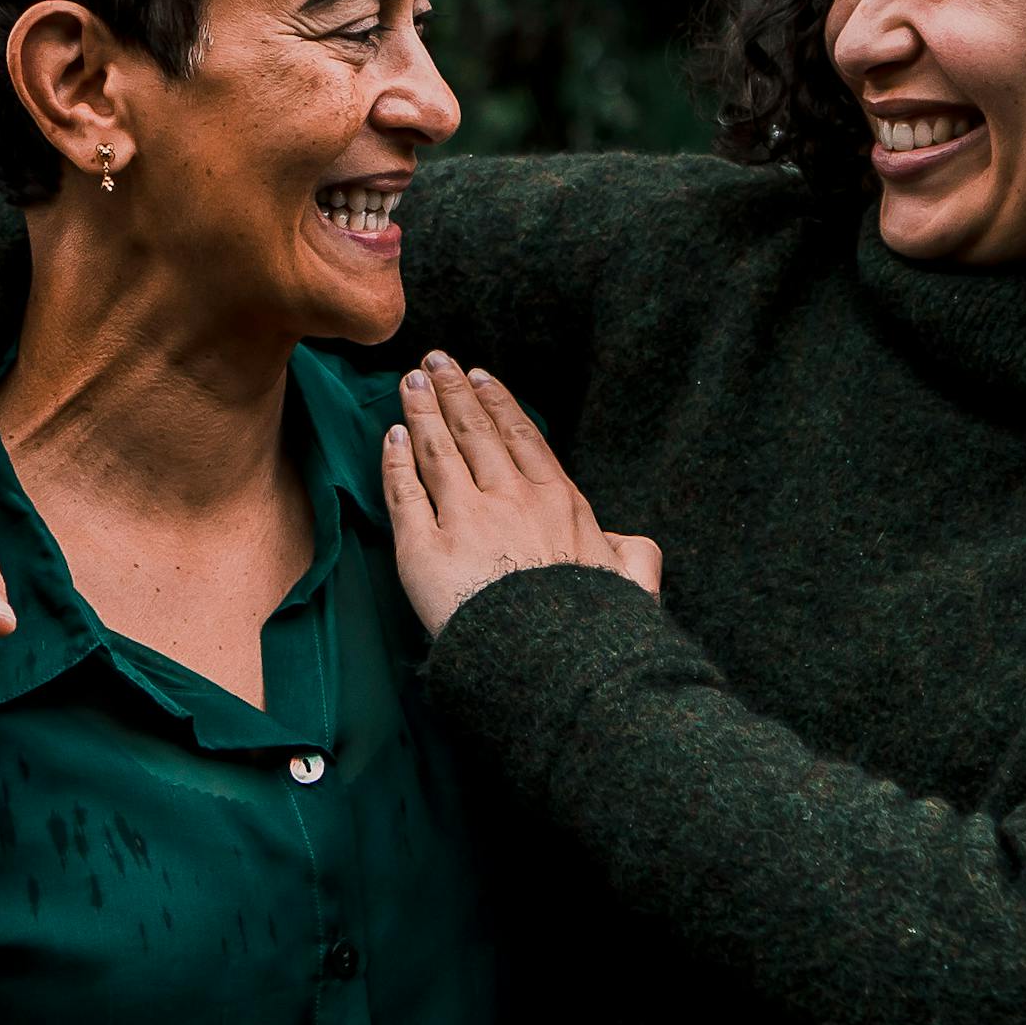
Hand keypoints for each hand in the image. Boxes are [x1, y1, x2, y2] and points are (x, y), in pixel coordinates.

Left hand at [381, 353, 662, 633]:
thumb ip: (636, 556)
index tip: (481, 377)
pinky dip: (395, 461)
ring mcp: (466, 519)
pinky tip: (389, 438)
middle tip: (434, 361)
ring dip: (420, 412)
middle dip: (453, 392)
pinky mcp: (425, 549)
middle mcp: (511, 499)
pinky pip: (405, 494)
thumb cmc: (595, 632)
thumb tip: (632, 543)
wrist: (552, 663)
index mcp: (561, 502)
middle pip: (476, 432)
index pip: (523, 439)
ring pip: (438, 452)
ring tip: (407, 383)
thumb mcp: (634, 586)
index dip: (499, 405)